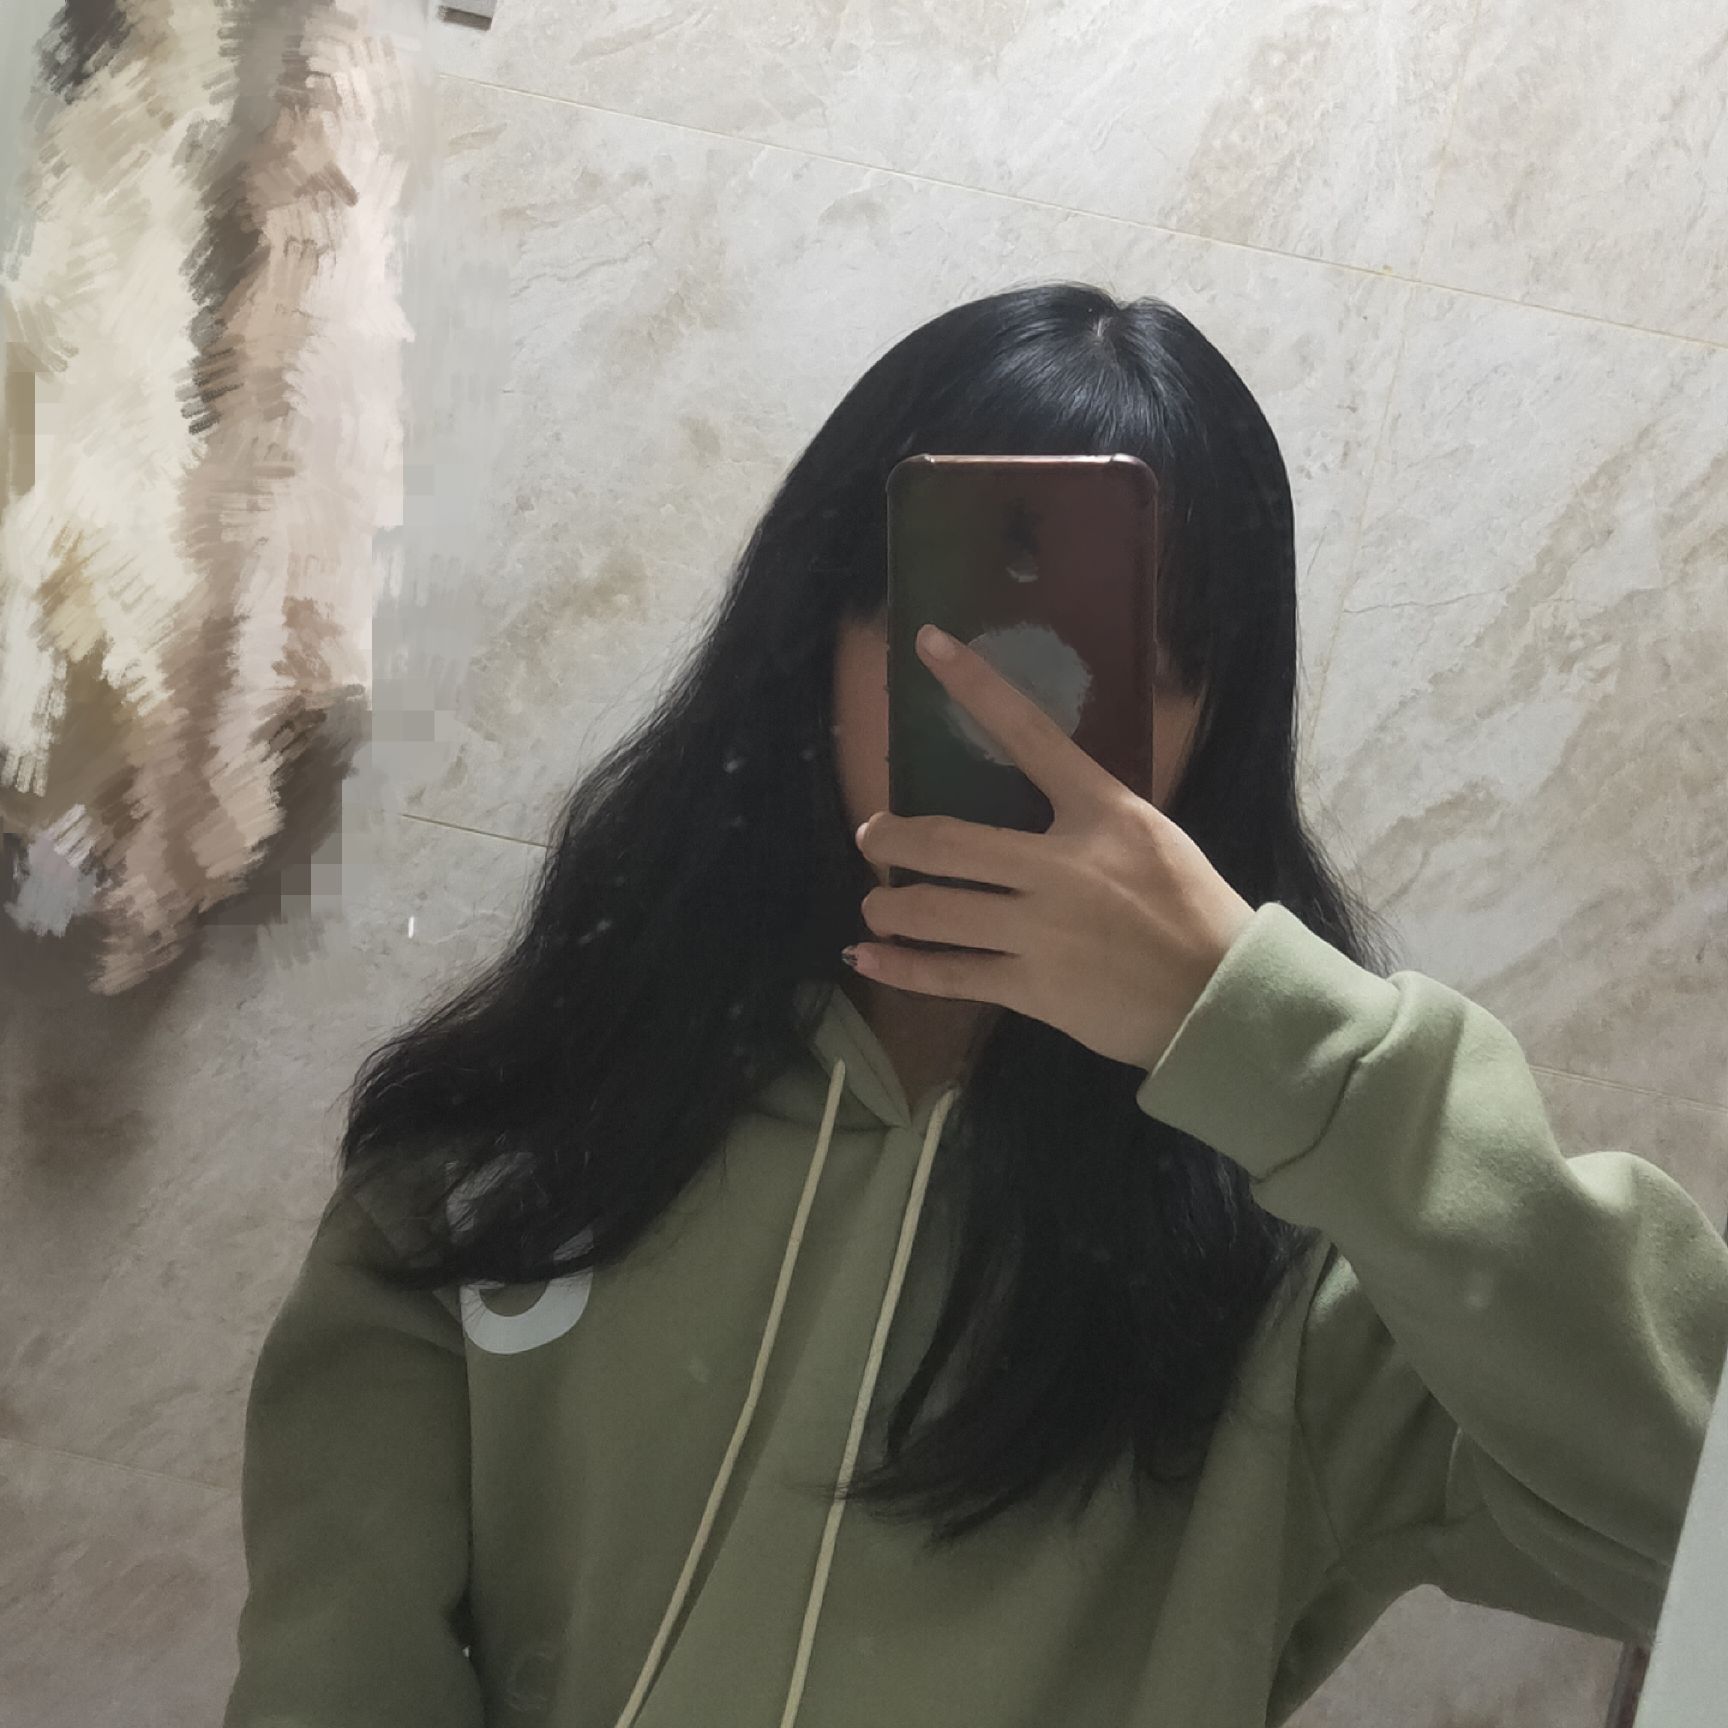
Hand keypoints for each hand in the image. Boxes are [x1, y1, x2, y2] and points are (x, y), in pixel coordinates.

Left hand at [847, 624, 1255, 1072]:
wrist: (1224, 997)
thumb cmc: (1194, 912)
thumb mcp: (1153, 837)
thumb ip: (1091, 815)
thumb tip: (1033, 795)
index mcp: (1102, 813)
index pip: (1029, 732)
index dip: (975, 685)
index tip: (930, 644)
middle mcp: (1062, 866)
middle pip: (948, 841)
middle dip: (891, 836)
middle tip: (871, 834)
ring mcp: (1041, 931)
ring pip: (934, 911)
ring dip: (889, 904)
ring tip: (876, 902)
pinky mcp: (1033, 989)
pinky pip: (949, 975)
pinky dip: (899, 968)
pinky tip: (866, 957)